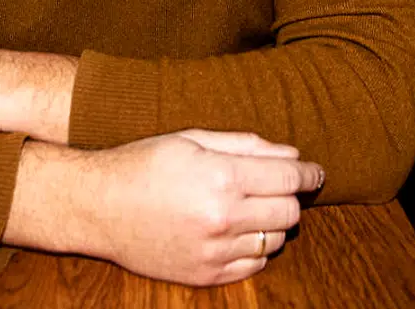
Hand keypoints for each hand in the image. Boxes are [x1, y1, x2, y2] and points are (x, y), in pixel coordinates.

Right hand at [83, 130, 324, 286]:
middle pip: (289, 212)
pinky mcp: (204, 274)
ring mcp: (213, 251)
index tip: (316, 172)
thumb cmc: (143, 164)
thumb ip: (246, 146)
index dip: (309, 174)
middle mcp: (222, 218)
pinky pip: (253, 265)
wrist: (98, 206)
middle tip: (279, 187)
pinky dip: (255, 248)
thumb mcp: (192, 139)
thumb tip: (292, 157)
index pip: (288, 179)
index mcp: (221, 177)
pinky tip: (238, 231)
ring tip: (251, 208)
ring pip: (274, 241)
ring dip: (272, 223)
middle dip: (291, 197)